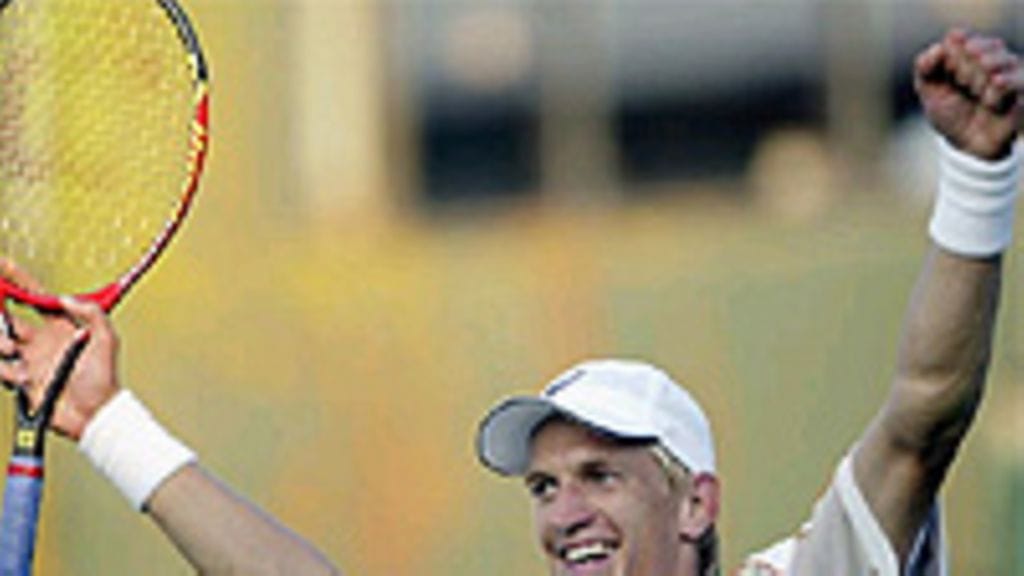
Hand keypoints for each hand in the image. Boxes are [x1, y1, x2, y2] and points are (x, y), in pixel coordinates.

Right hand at [0, 261, 119, 441]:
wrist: (94, 414)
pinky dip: (8, 370)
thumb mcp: (107, 340)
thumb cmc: (104, 379)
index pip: (34, 297)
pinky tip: (24, 376)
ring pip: (0, 342)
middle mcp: (40, 340)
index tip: (2, 265)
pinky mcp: (20, 380)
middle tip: (3, 320)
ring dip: (1, 343)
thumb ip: (91, 313)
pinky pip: (2, 368)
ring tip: (15, 351)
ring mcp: (28, 359)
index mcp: (60, 326)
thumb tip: (65, 298)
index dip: (18, 280)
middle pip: (6, 317)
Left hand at [915, 28, 1023, 159]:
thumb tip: (939, 47)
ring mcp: (1010, 73)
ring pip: (1001, 59)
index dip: (949, 55)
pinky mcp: (1023, 90)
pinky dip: (1000, 88)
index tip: (947, 72)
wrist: (967, 145)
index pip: (958, 38)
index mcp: (966, 54)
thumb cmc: (950, 113)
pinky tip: (988, 100)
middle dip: (964, 66)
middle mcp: (992, 58)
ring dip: (981, 76)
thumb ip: (924, 67)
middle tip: (961, 83)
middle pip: (979, 47)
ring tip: (974, 92)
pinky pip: (1017, 80)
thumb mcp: (929, 91)